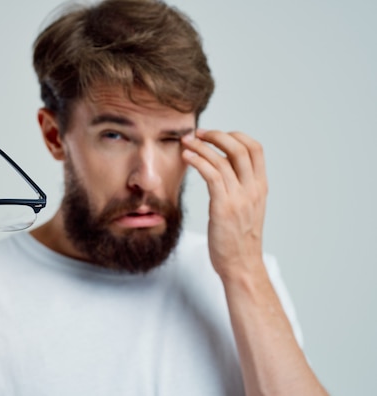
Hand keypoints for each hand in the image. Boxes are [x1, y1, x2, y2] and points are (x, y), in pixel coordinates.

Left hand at [181, 129, 267, 278]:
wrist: (241, 266)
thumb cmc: (238, 240)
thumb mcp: (246, 209)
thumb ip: (240, 189)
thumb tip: (224, 172)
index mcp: (260, 187)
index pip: (255, 149)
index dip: (235, 136)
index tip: (216, 135)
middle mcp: (253, 189)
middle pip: (240, 148)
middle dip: (217, 135)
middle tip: (198, 133)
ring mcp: (240, 198)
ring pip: (222, 160)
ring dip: (201, 146)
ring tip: (186, 142)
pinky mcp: (224, 207)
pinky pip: (212, 175)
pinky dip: (198, 161)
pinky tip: (187, 157)